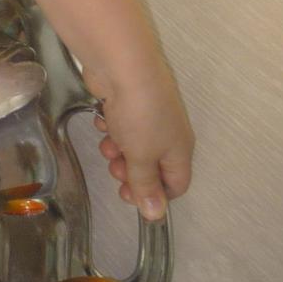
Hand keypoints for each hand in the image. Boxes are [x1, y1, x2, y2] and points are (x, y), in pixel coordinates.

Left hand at [91, 61, 193, 221]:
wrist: (123, 66)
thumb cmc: (139, 114)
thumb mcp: (142, 157)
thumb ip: (146, 185)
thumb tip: (155, 214)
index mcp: (180, 150)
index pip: (176, 184)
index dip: (154, 195)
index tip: (129, 195)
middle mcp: (169, 133)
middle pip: (152, 165)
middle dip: (130, 171)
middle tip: (114, 168)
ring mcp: (149, 115)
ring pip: (133, 145)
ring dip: (118, 148)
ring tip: (107, 142)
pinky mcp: (128, 101)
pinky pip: (121, 123)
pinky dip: (111, 125)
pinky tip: (103, 119)